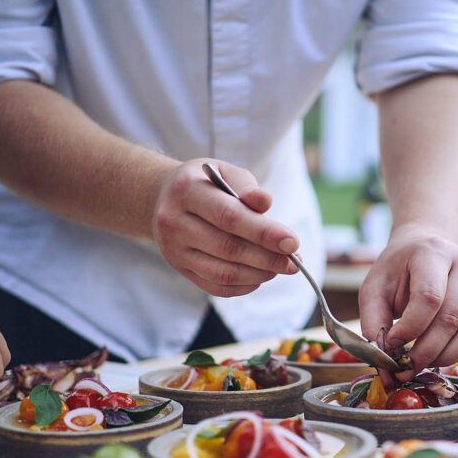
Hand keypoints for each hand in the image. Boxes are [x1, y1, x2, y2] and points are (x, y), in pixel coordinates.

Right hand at [152, 159, 298, 296]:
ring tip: (280, 267)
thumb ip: (247, 186)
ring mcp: (173, 249)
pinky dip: (243, 286)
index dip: (264, 232)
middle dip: (268, 258)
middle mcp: (174, 222)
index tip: (293, 242)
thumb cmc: (205, 184)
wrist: (162, 198)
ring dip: (258, 274)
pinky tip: (260, 276)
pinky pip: (215, 286)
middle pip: (228, 248)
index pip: (229, 216)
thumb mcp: (224, 171)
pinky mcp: (178, 268)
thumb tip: (265, 203)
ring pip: (222, 273)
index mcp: (186, 190)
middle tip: (294, 262)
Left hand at [359, 224, 457, 384]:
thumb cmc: (398, 271)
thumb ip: (373, 322)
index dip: (410, 328)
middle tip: (407, 366)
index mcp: (433, 253)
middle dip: (426, 351)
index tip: (393, 343)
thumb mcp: (375, 288)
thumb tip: (382, 362)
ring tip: (424, 362)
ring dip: (448, 356)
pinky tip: (445, 352)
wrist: (426, 250)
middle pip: (452, 317)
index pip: (429, 297)